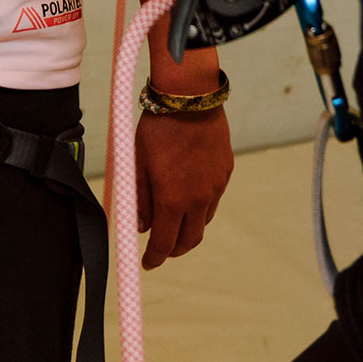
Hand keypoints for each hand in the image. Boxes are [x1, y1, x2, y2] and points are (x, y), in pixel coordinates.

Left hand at [134, 105, 232, 267]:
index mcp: (173, 199)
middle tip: (162, 249)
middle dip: (175, 250)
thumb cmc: (158, 128)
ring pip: (204, 220)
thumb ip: (139, 199)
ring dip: (189, 228)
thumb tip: (140, 227)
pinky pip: (213, 199)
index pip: (165, 243)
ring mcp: (216, 186)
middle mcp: (199, 198)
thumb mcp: (137, 163)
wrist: (190, 98)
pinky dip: (200, 207)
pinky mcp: (225, 172)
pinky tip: (190, 194)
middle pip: (190, 240)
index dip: (155, 257)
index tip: (147, 263)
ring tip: (175, 221)